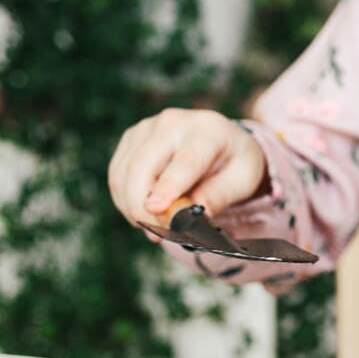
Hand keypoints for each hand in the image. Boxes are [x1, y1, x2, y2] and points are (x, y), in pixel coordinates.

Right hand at [107, 108, 266, 240]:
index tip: (155, 209)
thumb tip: (191, 218)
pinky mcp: (131, 138)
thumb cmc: (234, 163)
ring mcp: (147, 128)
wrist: (223, 142)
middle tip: (156, 234)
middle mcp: (173, 122)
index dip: (168, 187)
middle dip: (142, 206)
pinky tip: (143, 213)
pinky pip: (117, 174)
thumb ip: (218, 197)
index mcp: (208, 130)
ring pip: (124, 172)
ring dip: (132, 206)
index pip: (185, 161)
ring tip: (153, 227)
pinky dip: (124, 199)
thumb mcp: (242, 181)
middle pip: (143, 166)